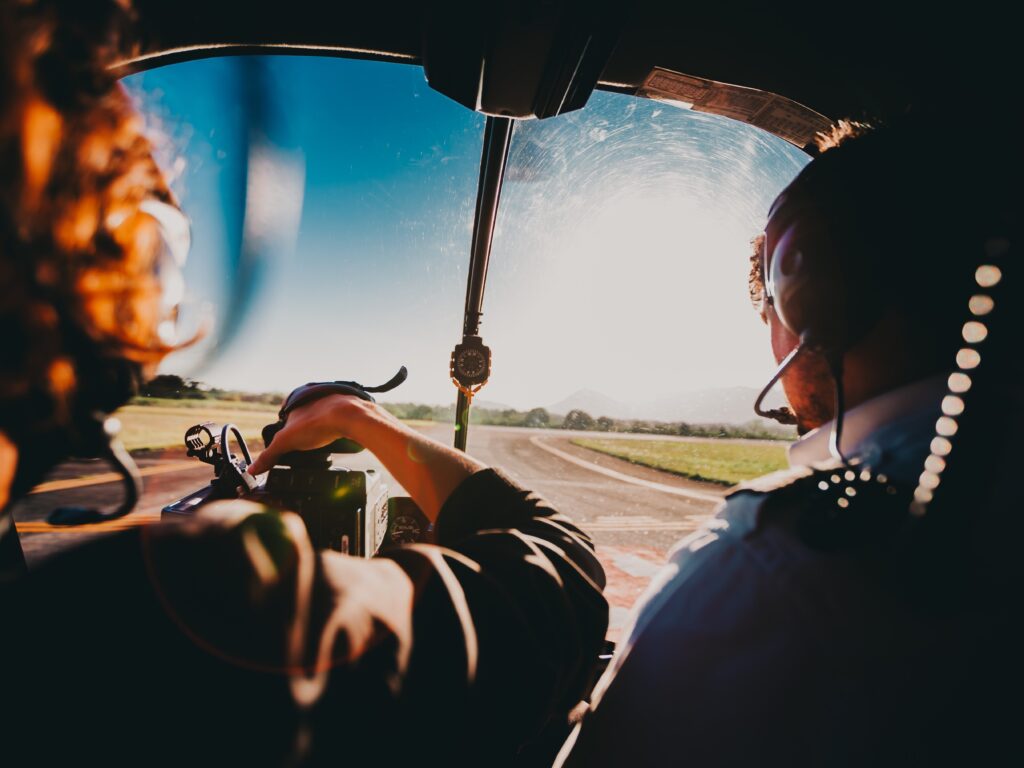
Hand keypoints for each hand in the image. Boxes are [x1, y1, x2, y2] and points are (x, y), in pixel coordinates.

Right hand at [248, 395, 367, 474]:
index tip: (288, 446)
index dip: (286, 433)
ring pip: (323, 418)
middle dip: (304, 433)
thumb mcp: (286, 442)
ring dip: (321, 431)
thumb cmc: (319, 422)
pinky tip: (336, 439)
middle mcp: (314, 396)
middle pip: (304, 418)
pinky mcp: (348, 408)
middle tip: (305, 448)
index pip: (285, 417)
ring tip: (320, 444)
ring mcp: (332, 401)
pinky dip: (336, 430)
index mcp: (296, 400)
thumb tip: (253, 469)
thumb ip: (269, 455)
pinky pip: (339, 420)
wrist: (351, 416)